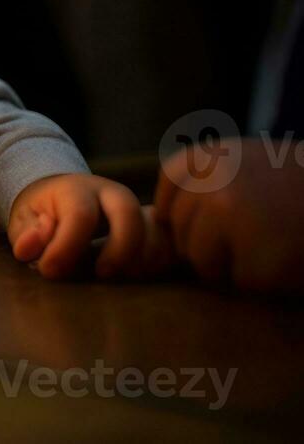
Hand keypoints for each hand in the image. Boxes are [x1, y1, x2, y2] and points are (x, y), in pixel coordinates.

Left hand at [7, 174, 144, 279]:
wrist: (62, 195)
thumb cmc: (42, 214)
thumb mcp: (23, 219)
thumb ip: (25, 234)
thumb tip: (29, 248)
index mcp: (76, 189)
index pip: (79, 215)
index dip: (65, 247)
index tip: (51, 271)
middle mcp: (110, 194)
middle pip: (128, 212)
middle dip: (119, 249)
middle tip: (102, 275)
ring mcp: (135, 207)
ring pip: (154, 228)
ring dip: (142, 259)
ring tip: (118, 277)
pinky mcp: (151, 224)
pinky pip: (167, 242)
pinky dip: (157, 261)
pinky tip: (133, 274)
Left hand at [154, 138, 303, 293]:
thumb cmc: (296, 191)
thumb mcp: (242, 167)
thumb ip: (199, 185)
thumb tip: (154, 225)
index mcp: (203, 159)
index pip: (168, 204)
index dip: (196, 222)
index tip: (232, 216)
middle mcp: (209, 183)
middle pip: (182, 239)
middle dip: (215, 247)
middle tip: (262, 231)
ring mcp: (231, 221)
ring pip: (203, 265)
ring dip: (235, 267)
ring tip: (274, 243)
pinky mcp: (256, 259)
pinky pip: (239, 285)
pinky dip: (264, 282)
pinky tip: (289, 259)